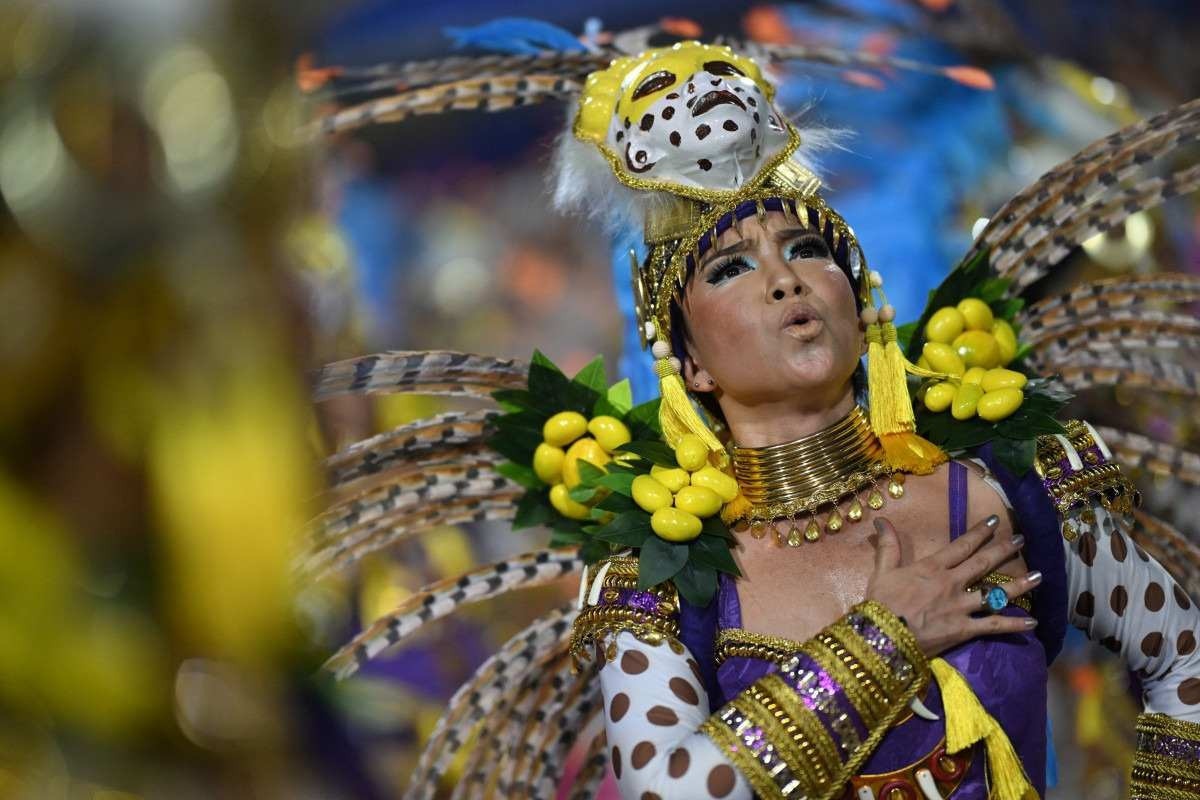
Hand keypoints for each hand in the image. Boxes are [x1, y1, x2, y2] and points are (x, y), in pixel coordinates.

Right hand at [864, 515, 1040, 656]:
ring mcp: (961, 607)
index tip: (995, 522)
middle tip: (1022, 540)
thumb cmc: (880, 604)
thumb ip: (888, 546)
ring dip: (1019, 585)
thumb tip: (881, 521)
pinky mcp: (964, 629)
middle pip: (983, 563)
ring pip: (995, 593)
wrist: (884, 637)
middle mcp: (952, 583)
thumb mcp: (881, 571)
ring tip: (1039, 576)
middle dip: (1004, 550)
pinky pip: (993, 626)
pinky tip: (1032, 623)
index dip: (979, 532)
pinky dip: (1013, 625)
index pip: (961, 545)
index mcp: (933, 568)